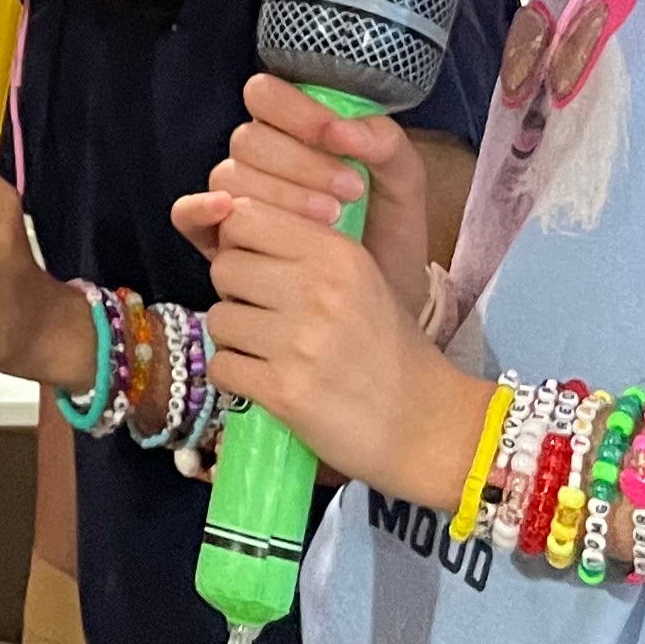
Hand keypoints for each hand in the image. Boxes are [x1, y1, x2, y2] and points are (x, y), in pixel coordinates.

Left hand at [171, 180, 487, 509]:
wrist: (426, 425)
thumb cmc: (388, 351)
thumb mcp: (360, 280)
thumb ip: (304, 250)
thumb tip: (229, 225)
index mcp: (338, 254)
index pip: (244, 218)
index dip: (239, 245)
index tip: (257, 269)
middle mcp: (318, 290)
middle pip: (224, 268)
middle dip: (234, 293)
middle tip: (262, 316)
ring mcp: (300, 342)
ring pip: (218, 319)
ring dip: (234, 339)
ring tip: (267, 352)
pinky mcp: (284, 390)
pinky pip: (221, 366)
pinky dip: (234, 377)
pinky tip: (263, 381)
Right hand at [212, 75, 440, 322]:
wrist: (385, 304)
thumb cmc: (390, 240)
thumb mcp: (404, 188)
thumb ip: (387, 146)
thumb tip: (347, 130)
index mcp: (294, 134)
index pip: (267, 97)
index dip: (296, 111)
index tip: (340, 139)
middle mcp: (258, 163)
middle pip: (248, 140)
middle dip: (300, 163)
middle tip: (350, 192)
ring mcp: (237, 202)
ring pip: (228, 177)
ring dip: (276, 194)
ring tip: (331, 220)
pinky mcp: (221, 242)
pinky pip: (187, 216)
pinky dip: (199, 209)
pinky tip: (228, 212)